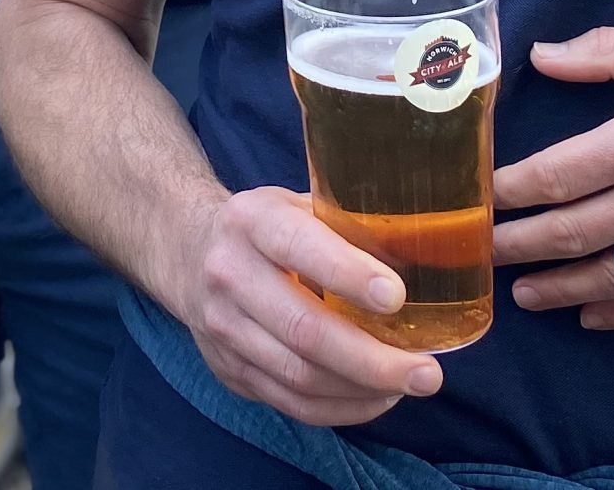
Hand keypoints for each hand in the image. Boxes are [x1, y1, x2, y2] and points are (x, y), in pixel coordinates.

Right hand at [165, 186, 443, 425]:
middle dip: (372, 359)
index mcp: (251, 222)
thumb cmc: (265, 227)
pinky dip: (340, 409)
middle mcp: (229, 275)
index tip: (396, 297)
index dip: (348, 274)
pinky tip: (376, 399)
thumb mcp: (297, 204)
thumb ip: (346, 227)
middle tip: (427, 373)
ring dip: (363, 391)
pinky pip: (290, 403)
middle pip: (303, 330)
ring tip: (410, 385)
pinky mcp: (228, 370)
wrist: (186, 252)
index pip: (299, 248)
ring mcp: (223, 329)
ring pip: (299, 376)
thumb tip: (424, 260)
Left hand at [490, 28, 613, 329]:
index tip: (482, 199)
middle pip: (571, 233)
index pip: (554, 175)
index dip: (509, 192)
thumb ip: (608, 52)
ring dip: (560, 290)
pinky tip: (593, 318)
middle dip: (519, 247)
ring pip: (611, 278)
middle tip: (484, 254)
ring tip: (524, 294)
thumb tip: (543, 54)